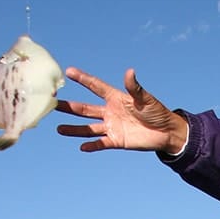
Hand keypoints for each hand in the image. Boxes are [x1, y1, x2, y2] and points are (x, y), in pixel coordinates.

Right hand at [56, 68, 188, 155]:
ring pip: (89, 128)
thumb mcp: (145, 98)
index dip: (83, 79)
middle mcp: (110, 112)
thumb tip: (129, 72)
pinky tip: (82, 147)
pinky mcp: (117, 141)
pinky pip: (101, 143)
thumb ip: (134, 87)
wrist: (166, 132)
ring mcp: (112, 127)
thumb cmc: (157, 112)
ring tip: (59, 128)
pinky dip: (93, 145)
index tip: (68, 71)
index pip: (96, 86)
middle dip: (70, 107)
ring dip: (74, 128)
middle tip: (53, 103)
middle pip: (85, 109)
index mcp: (116, 98)